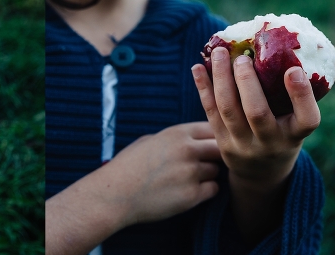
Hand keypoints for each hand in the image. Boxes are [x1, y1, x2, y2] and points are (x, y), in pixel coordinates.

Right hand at [46, 122, 220, 254]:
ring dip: (208, 175)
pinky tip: (187, 191)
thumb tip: (196, 138)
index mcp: (176, 133)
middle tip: (203, 163)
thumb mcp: (149, 140)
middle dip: (216, 156)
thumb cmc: (128, 167)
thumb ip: (175, 138)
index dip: (213, 137)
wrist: (114, 194)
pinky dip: (205, 191)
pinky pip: (213, 189)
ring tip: (186, 179)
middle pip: (221, 148)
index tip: (206, 146)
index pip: (212, 128)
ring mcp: (190, 173)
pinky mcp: (191, 196)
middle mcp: (187, 150)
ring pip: (217, 170)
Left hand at [191, 47, 320, 242]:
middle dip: (247, 81)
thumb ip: (292, 97)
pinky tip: (197, 67)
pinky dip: (203, 88)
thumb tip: (281, 49)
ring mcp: (242, 145)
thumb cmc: (283, 135)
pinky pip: (210, 111)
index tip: (294, 69)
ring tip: (219, 53)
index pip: (307, 119)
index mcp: (295, 136)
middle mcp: (270, 143)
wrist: (261, 173)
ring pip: (228, 109)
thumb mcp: (295, 123)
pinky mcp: (221, 142)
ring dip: (221, 78)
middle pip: (257, 112)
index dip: (301, 95)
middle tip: (242, 57)